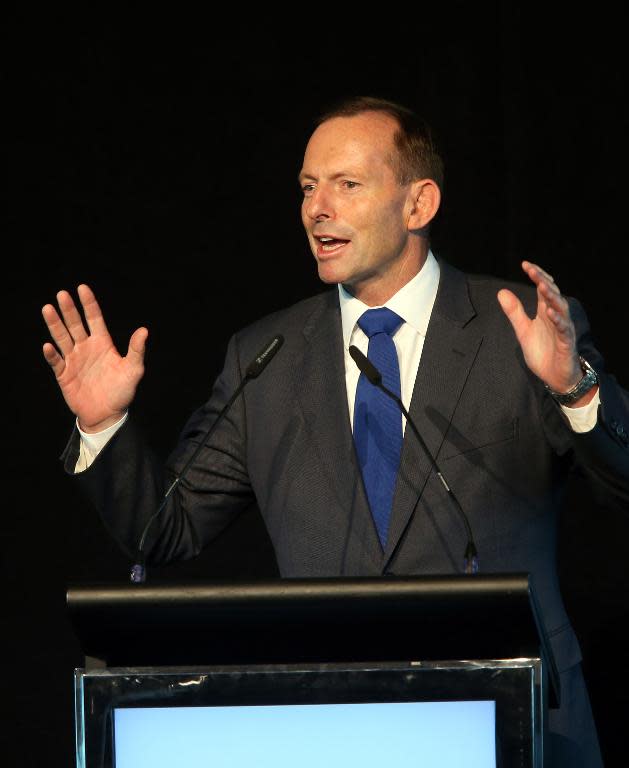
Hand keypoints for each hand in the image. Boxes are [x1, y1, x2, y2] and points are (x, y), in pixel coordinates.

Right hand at [42, 284, 147, 431]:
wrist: (108, 414)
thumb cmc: (122, 391)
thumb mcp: (133, 370)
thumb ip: (137, 350)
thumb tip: (144, 330)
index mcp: (103, 343)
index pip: (94, 319)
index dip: (89, 303)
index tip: (82, 287)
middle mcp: (86, 348)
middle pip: (75, 325)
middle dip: (69, 309)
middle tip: (62, 294)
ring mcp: (74, 360)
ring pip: (62, 338)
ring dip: (55, 325)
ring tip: (48, 309)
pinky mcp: (64, 374)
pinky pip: (56, 362)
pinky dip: (52, 355)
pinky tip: (48, 346)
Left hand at [497, 261, 594, 403]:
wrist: (554, 377)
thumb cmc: (542, 352)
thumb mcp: (523, 330)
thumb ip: (514, 312)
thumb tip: (501, 291)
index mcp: (546, 311)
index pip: (543, 288)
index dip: (536, 275)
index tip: (525, 264)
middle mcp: (556, 316)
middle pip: (552, 293)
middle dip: (543, 280)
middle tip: (532, 269)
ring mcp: (563, 328)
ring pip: (560, 308)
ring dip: (551, 296)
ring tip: (542, 285)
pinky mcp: (566, 342)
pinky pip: (563, 329)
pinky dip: (557, 320)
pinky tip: (549, 312)